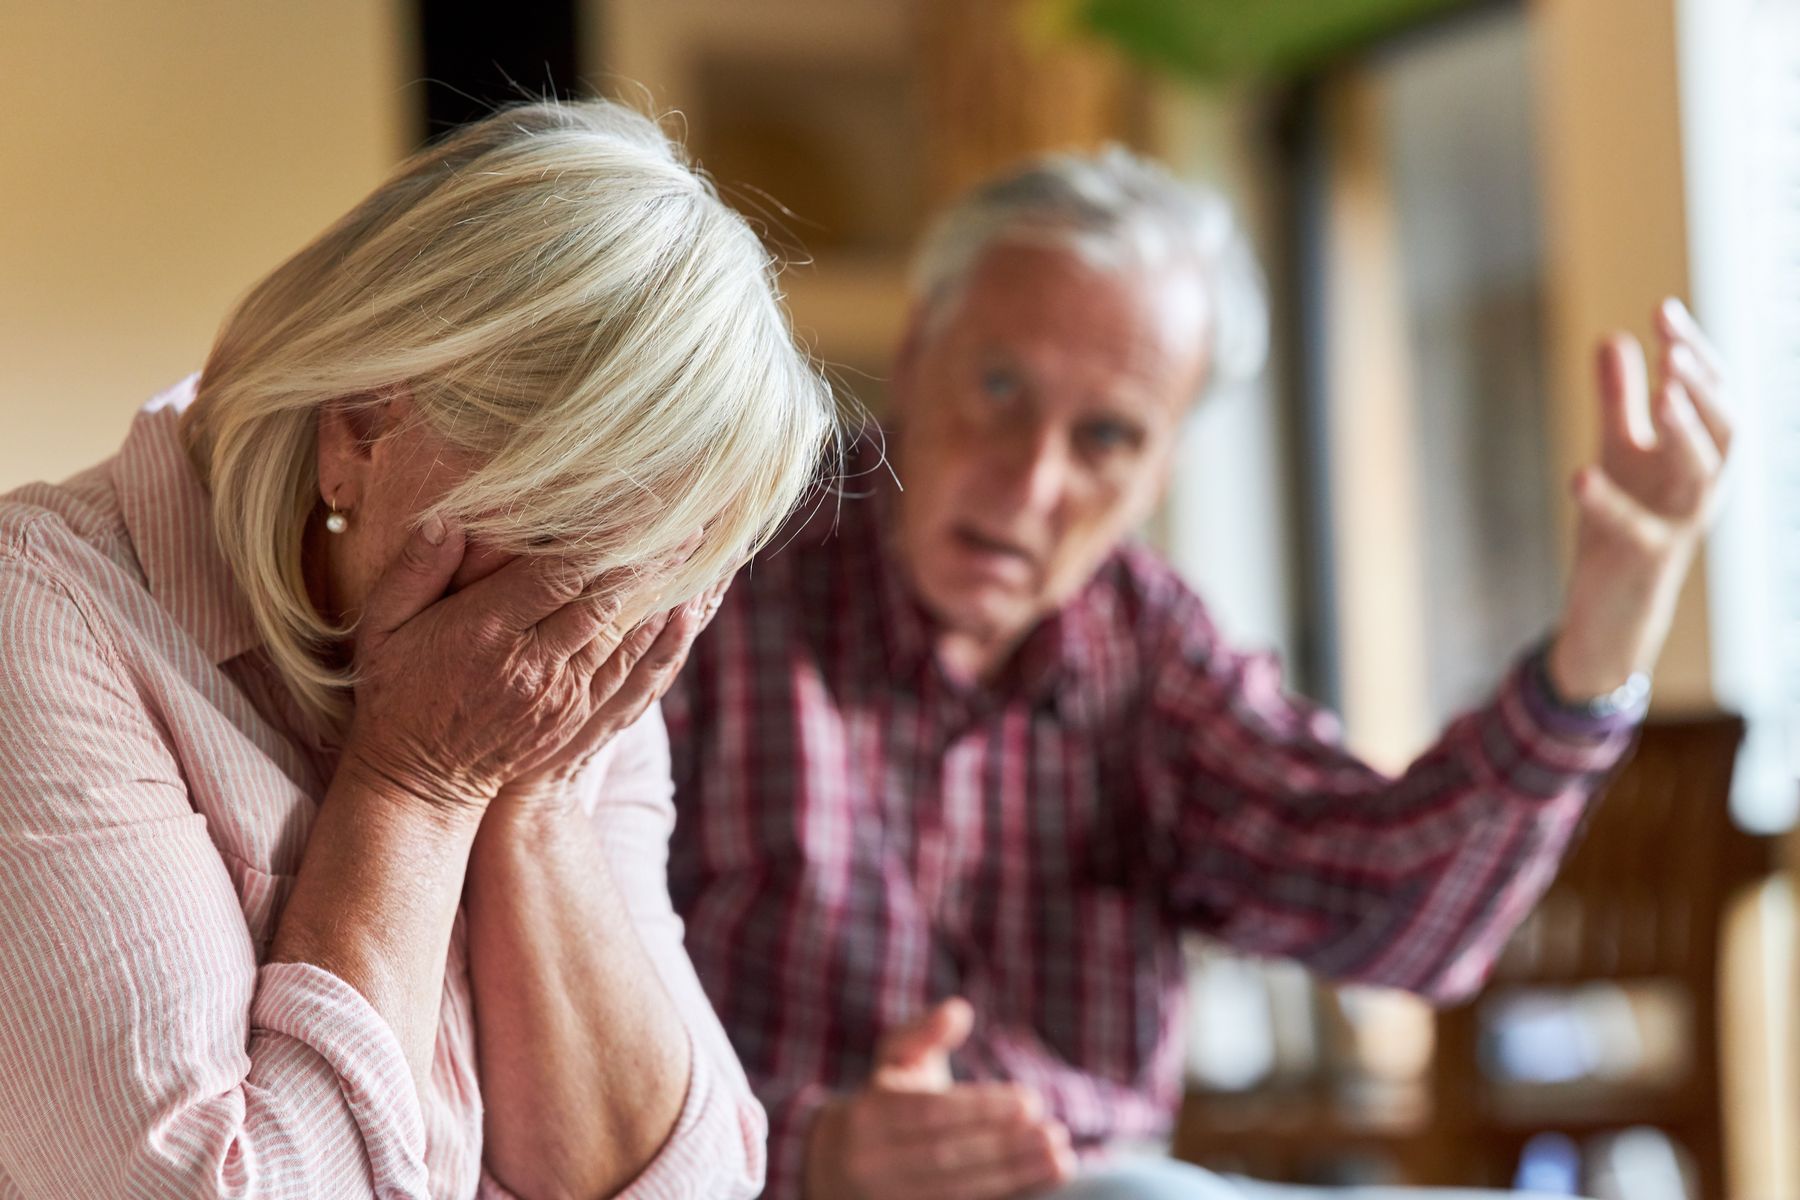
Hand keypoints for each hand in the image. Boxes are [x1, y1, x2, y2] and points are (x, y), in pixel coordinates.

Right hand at [338, 517, 695, 813]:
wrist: (419, 781)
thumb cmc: (396, 689)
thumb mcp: (383, 626)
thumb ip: (416, 570)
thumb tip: (450, 518)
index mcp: (485, 632)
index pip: (557, 575)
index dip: (603, 539)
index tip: (637, 504)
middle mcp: (531, 664)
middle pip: (603, 600)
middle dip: (649, 558)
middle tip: (691, 516)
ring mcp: (560, 694)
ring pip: (623, 633)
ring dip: (662, 590)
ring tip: (698, 549)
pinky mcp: (576, 715)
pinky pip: (627, 669)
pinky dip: (658, 636)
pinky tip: (682, 606)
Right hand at [805, 999, 1076, 1199]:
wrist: (836, 1165)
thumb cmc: (884, 1100)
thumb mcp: (895, 1058)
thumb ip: (925, 1031)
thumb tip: (960, 1010)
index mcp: (870, 1114)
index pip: (931, 1113)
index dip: (982, 1109)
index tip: (1031, 1101)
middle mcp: (872, 1161)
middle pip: (947, 1156)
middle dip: (1005, 1145)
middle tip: (1054, 1133)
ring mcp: (887, 1198)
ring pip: (956, 1190)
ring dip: (1014, 1175)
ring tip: (1060, 1159)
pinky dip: (1002, 1196)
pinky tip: (1039, 1179)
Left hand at [1550, 298, 1731, 699]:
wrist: (1613, 609)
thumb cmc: (1623, 524)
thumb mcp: (1618, 454)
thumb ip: (1618, 401)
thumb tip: (1614, 337)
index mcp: (1700, 455)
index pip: (1711, 395)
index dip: (1694, 352)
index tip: (1663, 310)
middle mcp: (1702, 487)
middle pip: (1723, 427)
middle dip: (1702, 384)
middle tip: (1676, 345)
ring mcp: (1678, 524)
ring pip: (1701, 474)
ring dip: (1684, 431)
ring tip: (1663, 394)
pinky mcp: (1643, 558)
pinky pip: (1633, 528)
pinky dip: (1607, 501)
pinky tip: (1579, 474)